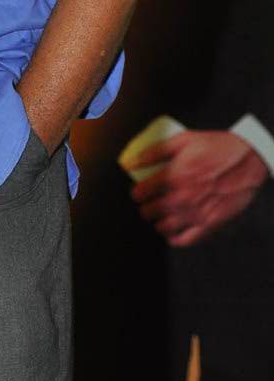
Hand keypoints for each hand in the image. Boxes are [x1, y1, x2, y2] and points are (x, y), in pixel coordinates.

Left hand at [129, 130, 267, 245]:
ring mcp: (196, 212)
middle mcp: (182, 197)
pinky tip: (172, 234)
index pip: (142, 192)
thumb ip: (154, 151)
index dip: (137, 193)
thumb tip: (132, 160)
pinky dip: (175, 239)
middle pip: (150, 212)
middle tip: (147, 205)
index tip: (138, 193)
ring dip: (157, 223)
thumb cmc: (217, 147)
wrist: (248, 158)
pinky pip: (187, 240)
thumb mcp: (182, 140)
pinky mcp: (211, 223)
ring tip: (158, 217)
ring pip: (165, 227)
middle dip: (145, 208)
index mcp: (173, 176)